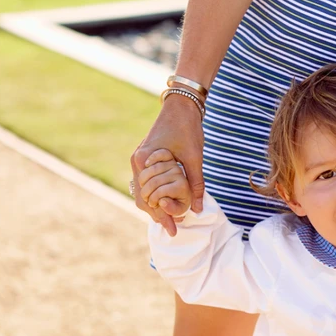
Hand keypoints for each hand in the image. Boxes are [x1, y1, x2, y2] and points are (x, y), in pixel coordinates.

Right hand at [130, 94, 203, 236]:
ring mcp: (138, 158)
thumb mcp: (194, 159)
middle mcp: (136, 161)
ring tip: (169, 219)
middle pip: (141, 197)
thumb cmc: (187, 129)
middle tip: (172, 228)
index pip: (149, 198)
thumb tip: (199, 209)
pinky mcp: (143, 156)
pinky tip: (164, 202)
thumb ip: (196, 185)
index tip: (173, 230)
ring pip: (141, 190)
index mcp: (144, 161)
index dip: (162, 216)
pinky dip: (153, 193)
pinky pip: (145, 181)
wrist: (181, 105)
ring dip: (153, 204)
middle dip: (156, 214)